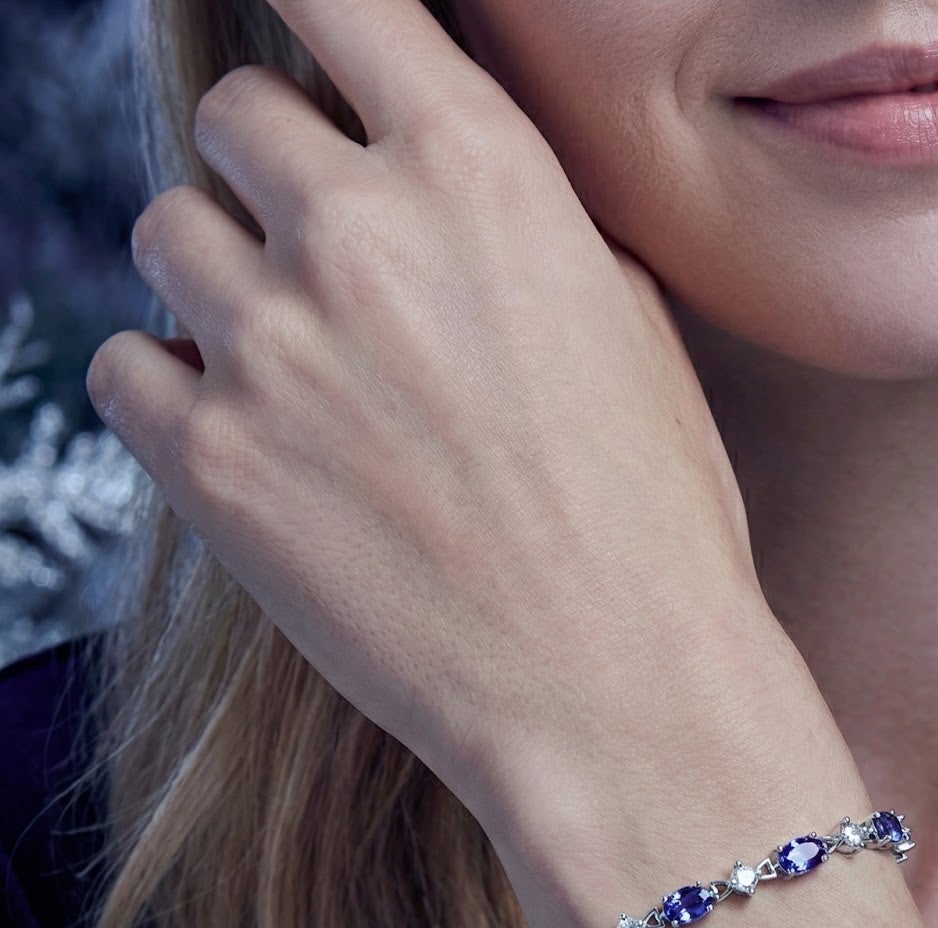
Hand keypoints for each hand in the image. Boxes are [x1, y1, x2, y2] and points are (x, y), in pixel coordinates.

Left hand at [86, 0, 765, 834]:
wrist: (623, 694)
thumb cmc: (658, 523)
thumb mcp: (633, 328)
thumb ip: (521, 221)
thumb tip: (441, 179)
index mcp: (483, 174)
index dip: (318, 16)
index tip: (316, 53)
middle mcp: (361, 234)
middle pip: (235, 113)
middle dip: (272, 170)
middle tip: (325, 257)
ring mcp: (272, 348)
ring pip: (164, 231)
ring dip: (220, 277)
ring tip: (295, 362)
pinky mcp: (213, 466)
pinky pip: (125, 365)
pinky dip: (172, 389)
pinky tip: (252, 436)